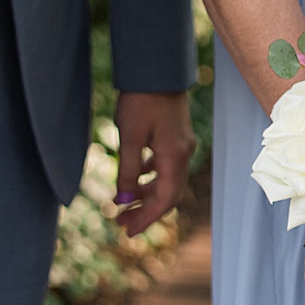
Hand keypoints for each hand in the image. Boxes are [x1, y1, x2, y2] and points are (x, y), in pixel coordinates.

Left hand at [113, 91, 196, 234]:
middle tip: (121, 223)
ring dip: (148, 195)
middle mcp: (183, 154)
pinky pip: (167, 166)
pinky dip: (151, 178)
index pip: (164, 200)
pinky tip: (136, 177)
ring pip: (168, 181)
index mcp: (174, 157)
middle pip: (169, 194)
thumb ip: (128, 171)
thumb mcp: (130, 138)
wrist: (158, 71)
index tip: (127, 232)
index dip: (146, 219)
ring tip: (124, 204)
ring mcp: (182, 145)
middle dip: (147, 211)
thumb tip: (124, 201)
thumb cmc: (142, 101)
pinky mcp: (176, 136)